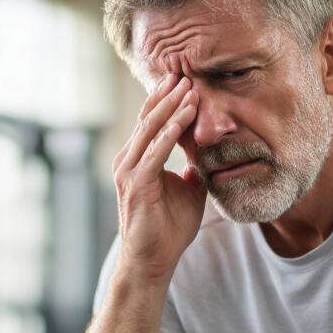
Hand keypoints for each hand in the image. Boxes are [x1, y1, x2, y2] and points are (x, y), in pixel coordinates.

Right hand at [112, 74, 205, 284]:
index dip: (166, 100)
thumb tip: (205, 154)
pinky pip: (156, 150)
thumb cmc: (169, 230)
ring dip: (171, 106)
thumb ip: (193, 168)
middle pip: (148, 118)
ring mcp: (128, 171)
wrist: (153, 262)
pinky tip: (186, 114)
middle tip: (184, 70)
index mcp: (137, 160)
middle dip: (167, 94)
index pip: (151, 122)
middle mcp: (127, 161)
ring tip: (188, 86)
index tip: (184, 79)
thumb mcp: (189, 190)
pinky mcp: (136, 183)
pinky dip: (172, 130)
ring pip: (150, 129)